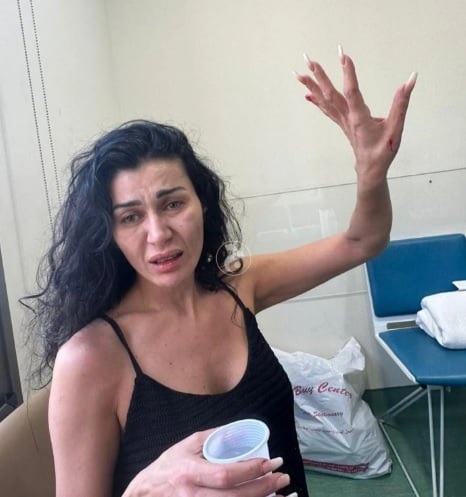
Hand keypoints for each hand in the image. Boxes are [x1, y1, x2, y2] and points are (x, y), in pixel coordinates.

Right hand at [123, 429, 292, 496]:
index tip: (269, 463)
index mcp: (189, 472)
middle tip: (282, 478)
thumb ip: (212, 437)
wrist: (144, 495)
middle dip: (263, 488)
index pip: (224, 474)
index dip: (249, 470)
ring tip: (281, 494)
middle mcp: (191, 495)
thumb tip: (239, 428)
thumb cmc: (166, 468)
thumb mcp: (186, 445)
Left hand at [295, 46, 415, 181]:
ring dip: (312, 86)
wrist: (370, 170)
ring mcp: (343, 121)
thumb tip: (410, 80)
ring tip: (300, 73)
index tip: (344, 56)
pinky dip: (317, 100)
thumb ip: (402, 104)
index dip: (348, 74)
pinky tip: (307, 94)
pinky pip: (327, 109)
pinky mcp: (342, 123)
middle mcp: (347, 118)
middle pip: (331, 95)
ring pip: (325, 101)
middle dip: (320, 77)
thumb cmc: (383, 152)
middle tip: (309, 61)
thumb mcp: (396, 128)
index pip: (352, 92)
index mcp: (360, 119)